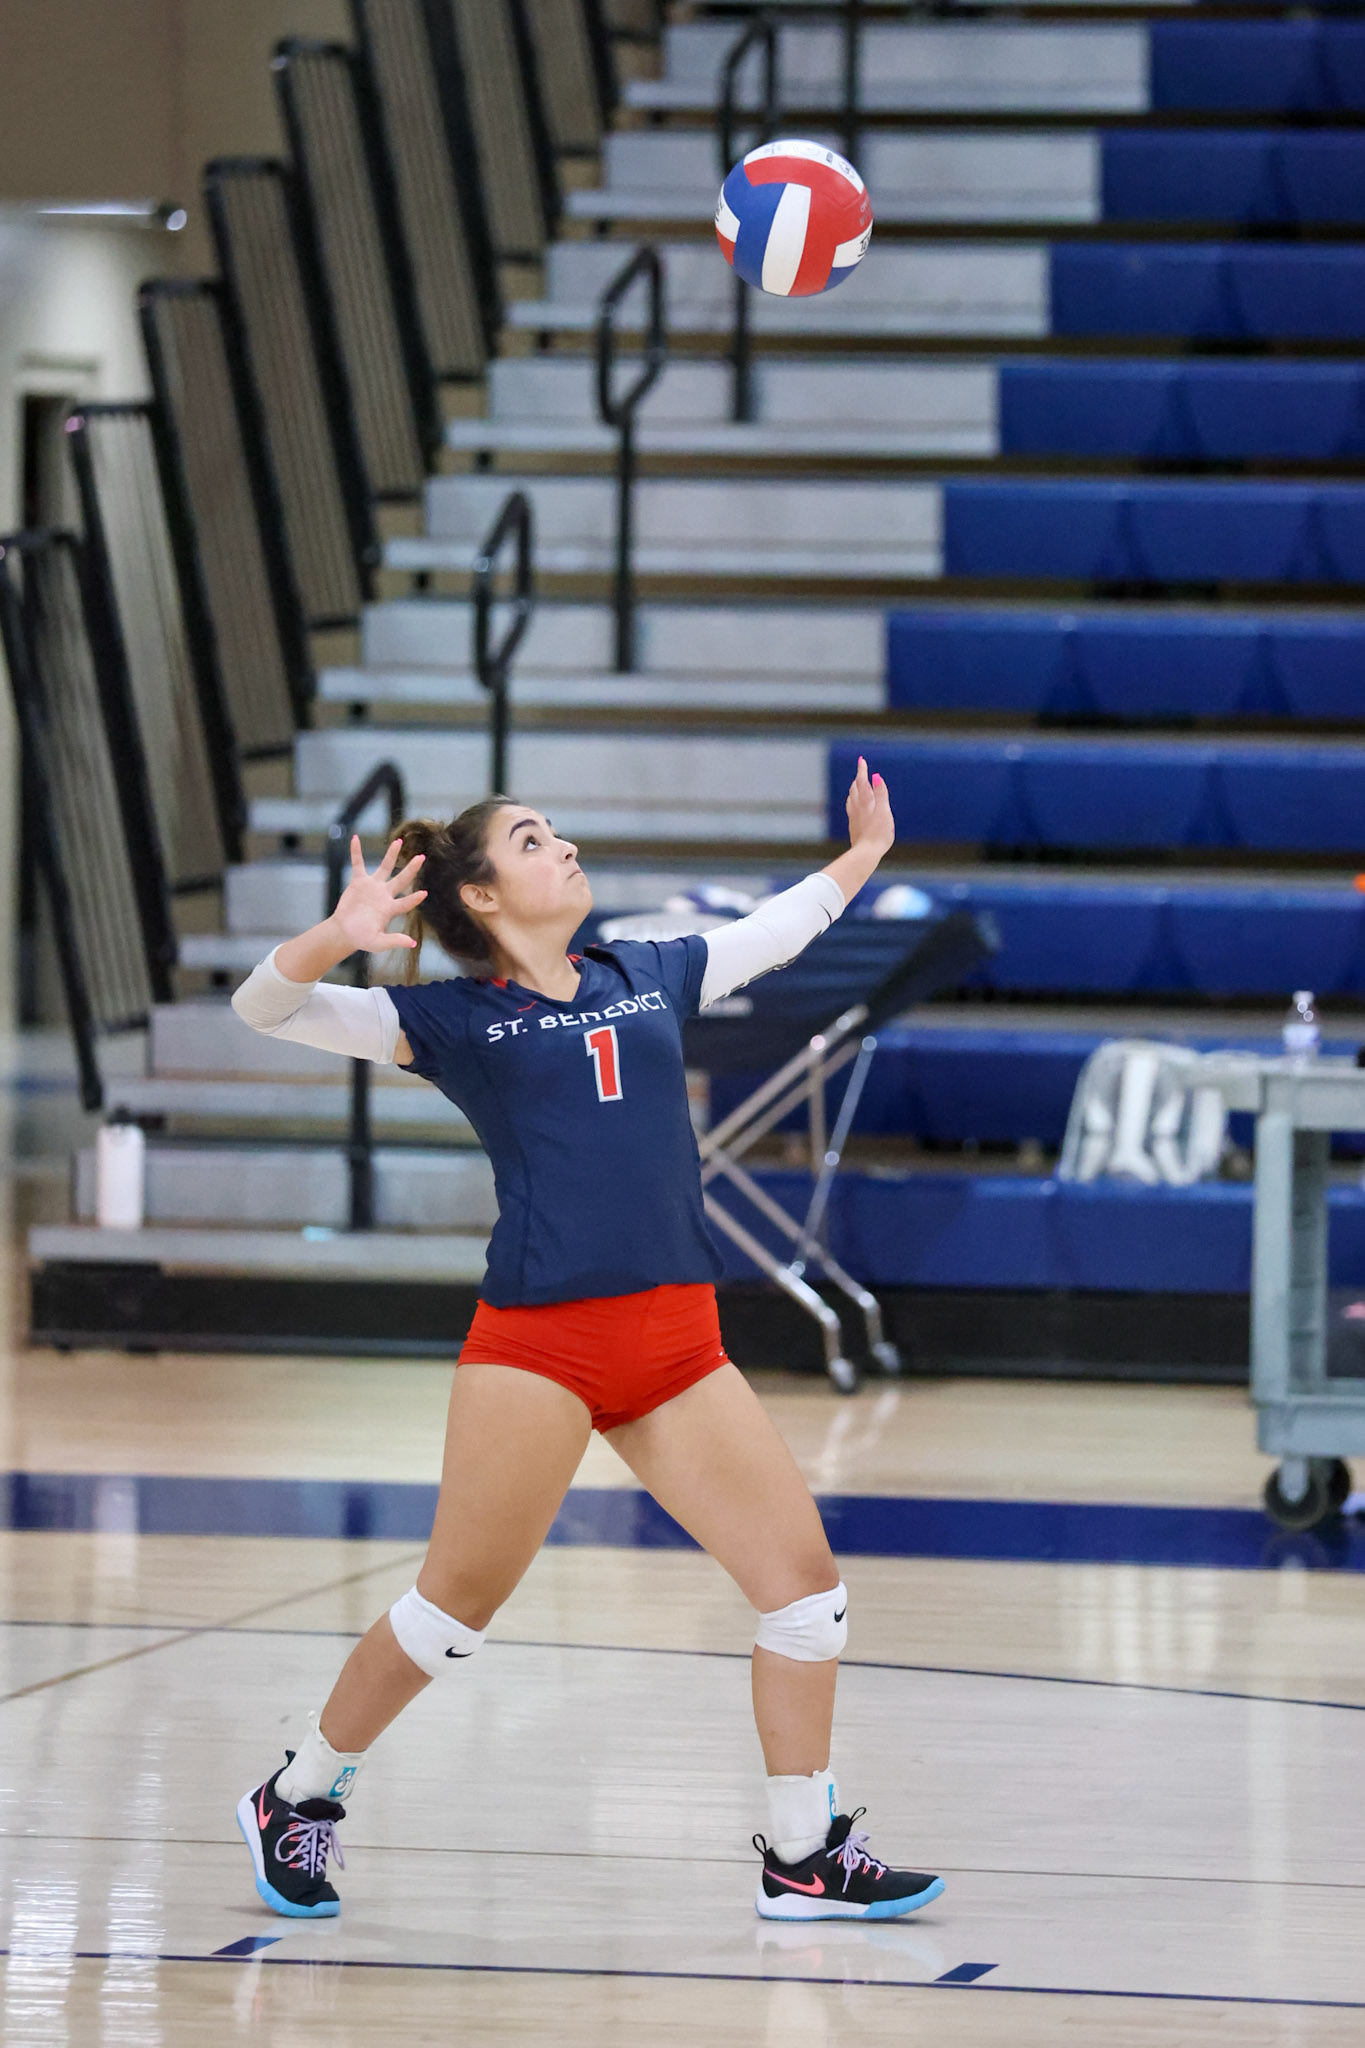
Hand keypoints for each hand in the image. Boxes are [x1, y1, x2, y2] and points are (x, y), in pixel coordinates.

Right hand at [330, 836, 426, 953]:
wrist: (345, 931)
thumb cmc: (362, 939)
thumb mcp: (378, 943)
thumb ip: (393, 941)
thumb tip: (411, 943)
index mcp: (390, 909)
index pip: (406, 902)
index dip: (414, 898)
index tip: (425, 892)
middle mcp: (385, 895)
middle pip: (401, 879)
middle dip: (412, 869)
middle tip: (422, 857)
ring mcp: (372, 886)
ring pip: (385, 867)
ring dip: (391, 854)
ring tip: (399, 841)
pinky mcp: (358, 882)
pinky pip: (358, 864)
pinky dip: (356, 852)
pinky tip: (355, 839)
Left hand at [845, 756, 894, 861]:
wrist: (866, 853)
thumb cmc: (879, 833)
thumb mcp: (884, 812)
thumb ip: (881, 794)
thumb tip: (876, 776)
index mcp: (866, 802)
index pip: (862, 782)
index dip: (862, 770)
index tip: (861, 760)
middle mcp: (857, 808)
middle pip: (855, 789)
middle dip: (858, 778)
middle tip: (861, 770)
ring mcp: (854, 817)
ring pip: (851, 799)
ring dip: (854, 789)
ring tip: (856, 785)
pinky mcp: (854, 827)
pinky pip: (851, 809)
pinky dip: (853, 802)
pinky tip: (854, 807)